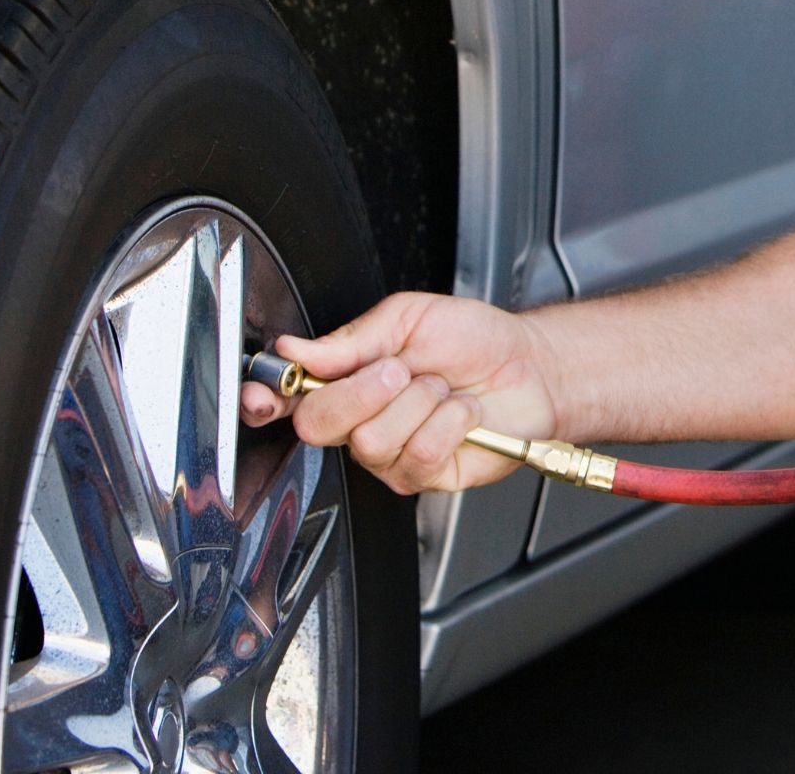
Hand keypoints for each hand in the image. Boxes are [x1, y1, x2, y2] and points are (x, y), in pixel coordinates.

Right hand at [240, 291, 554, 493]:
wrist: (529, 366)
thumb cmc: (473, 340)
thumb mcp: (410, 317)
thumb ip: (352, 338)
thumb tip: (296, 349)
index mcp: (346, 379)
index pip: (287, 397)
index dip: (266, 397)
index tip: (265, 392)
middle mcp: (359, 421)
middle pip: (319, 424)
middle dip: (363, 389)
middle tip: (401, 368)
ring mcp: (389, 454)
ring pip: (372, 439)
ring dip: (419, 401)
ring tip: (441, 388)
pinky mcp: (423, 476)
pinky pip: (419, 454)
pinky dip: (449, 421)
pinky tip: (461, 412)